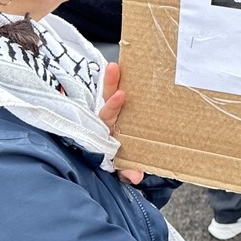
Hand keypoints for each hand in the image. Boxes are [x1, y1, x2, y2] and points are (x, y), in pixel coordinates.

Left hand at [99, 63, 142, 184]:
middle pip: (106, 100)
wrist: (119, 162)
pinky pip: (118, 94)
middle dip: (110, 84)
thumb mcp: (122, 167)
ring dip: (112, 80)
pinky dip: (119, 82)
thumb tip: (134, 174)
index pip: (107, 116)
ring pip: (110, 94)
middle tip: (114, 68)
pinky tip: (126, 69)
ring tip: (115, 65)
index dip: (113, 105)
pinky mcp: (118, 110)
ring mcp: (112, 114)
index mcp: (105, 132)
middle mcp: (107, 121)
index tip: (119, 94)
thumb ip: (126, 170)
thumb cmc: (118, 161)